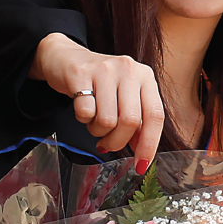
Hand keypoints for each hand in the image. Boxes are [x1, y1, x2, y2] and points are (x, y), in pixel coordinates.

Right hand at [31, 32, 164, 164]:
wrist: (66, 57)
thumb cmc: (100, 83)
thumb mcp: (125, 95)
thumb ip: (137, 118)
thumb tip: (142, 151)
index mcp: (145, 77)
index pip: (155, 115)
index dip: (149, 144)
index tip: (141, 165)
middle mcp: (129, 70)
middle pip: (130, 121)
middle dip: (117, 142)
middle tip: (106, 144)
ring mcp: (105, 70)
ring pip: (107, 120)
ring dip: (97, 131)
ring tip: (93, 121)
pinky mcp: (80, 73)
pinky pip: (85, 112)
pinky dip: (82, 119)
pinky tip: (82, 110)